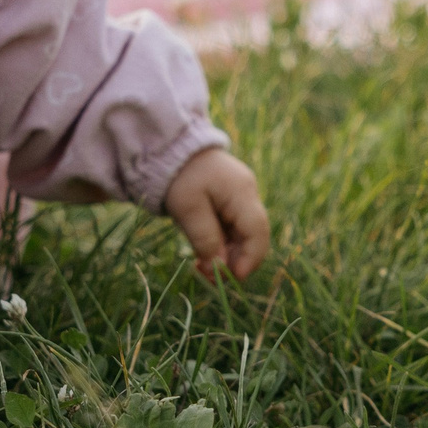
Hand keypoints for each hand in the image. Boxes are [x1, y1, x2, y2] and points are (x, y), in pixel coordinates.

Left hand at [163, 147, 270, 280]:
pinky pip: (232, 228)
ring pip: (242, 235)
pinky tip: (202, 253)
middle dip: (235, 261)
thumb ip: (205, 239)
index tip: (232, 278)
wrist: (169, 149)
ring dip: (226, 255)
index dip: (250, 259)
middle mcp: (247, 194)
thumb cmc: (178, 177)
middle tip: (208, 276)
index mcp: (241, 192)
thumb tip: (219, 270)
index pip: (258, 231)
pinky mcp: (230, 201)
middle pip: (253, 236)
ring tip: (199, 266)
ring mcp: (240, 197)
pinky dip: (221, 244)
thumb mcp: (188, 210)